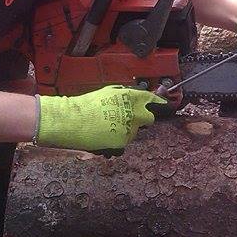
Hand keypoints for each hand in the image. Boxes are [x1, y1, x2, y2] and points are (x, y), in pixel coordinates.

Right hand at [35, 86, 165, 150]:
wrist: (71, 121)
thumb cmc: (86, 106)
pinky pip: (124, 143)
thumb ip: (127, 96)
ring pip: (135, 132)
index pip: (153, 99)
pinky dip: (117, 141)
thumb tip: (140, 98)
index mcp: (131, 96)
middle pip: (149, 118)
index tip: (165, 105)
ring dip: (126, 130)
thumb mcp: (108, 93)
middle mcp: (134, 112)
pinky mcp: (123, 142)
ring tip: (106, 127)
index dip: (160, 102)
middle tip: (128, 119)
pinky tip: (104, 137)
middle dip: (142, 119)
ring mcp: (130, 128)